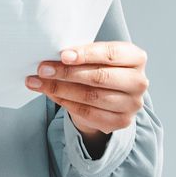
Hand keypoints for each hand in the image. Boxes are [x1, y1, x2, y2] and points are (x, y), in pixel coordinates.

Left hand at [26, 41, 148, 149]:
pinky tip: (49, 94)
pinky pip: (88, 112)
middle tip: (42, 69)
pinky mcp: (120, 121)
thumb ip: (79, 55)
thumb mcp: (94, 56)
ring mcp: (132, 104)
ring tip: (37, 82)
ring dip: (59, 89)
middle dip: (67, 73)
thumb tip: (51, 58)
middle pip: (100, 77)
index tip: (62, 55)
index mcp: (136, 58)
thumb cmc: (98, 68)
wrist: (107, 96)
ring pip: (91, 96)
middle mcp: (138, 81)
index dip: (86, 54)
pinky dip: (64, 102)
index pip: (111, 54)